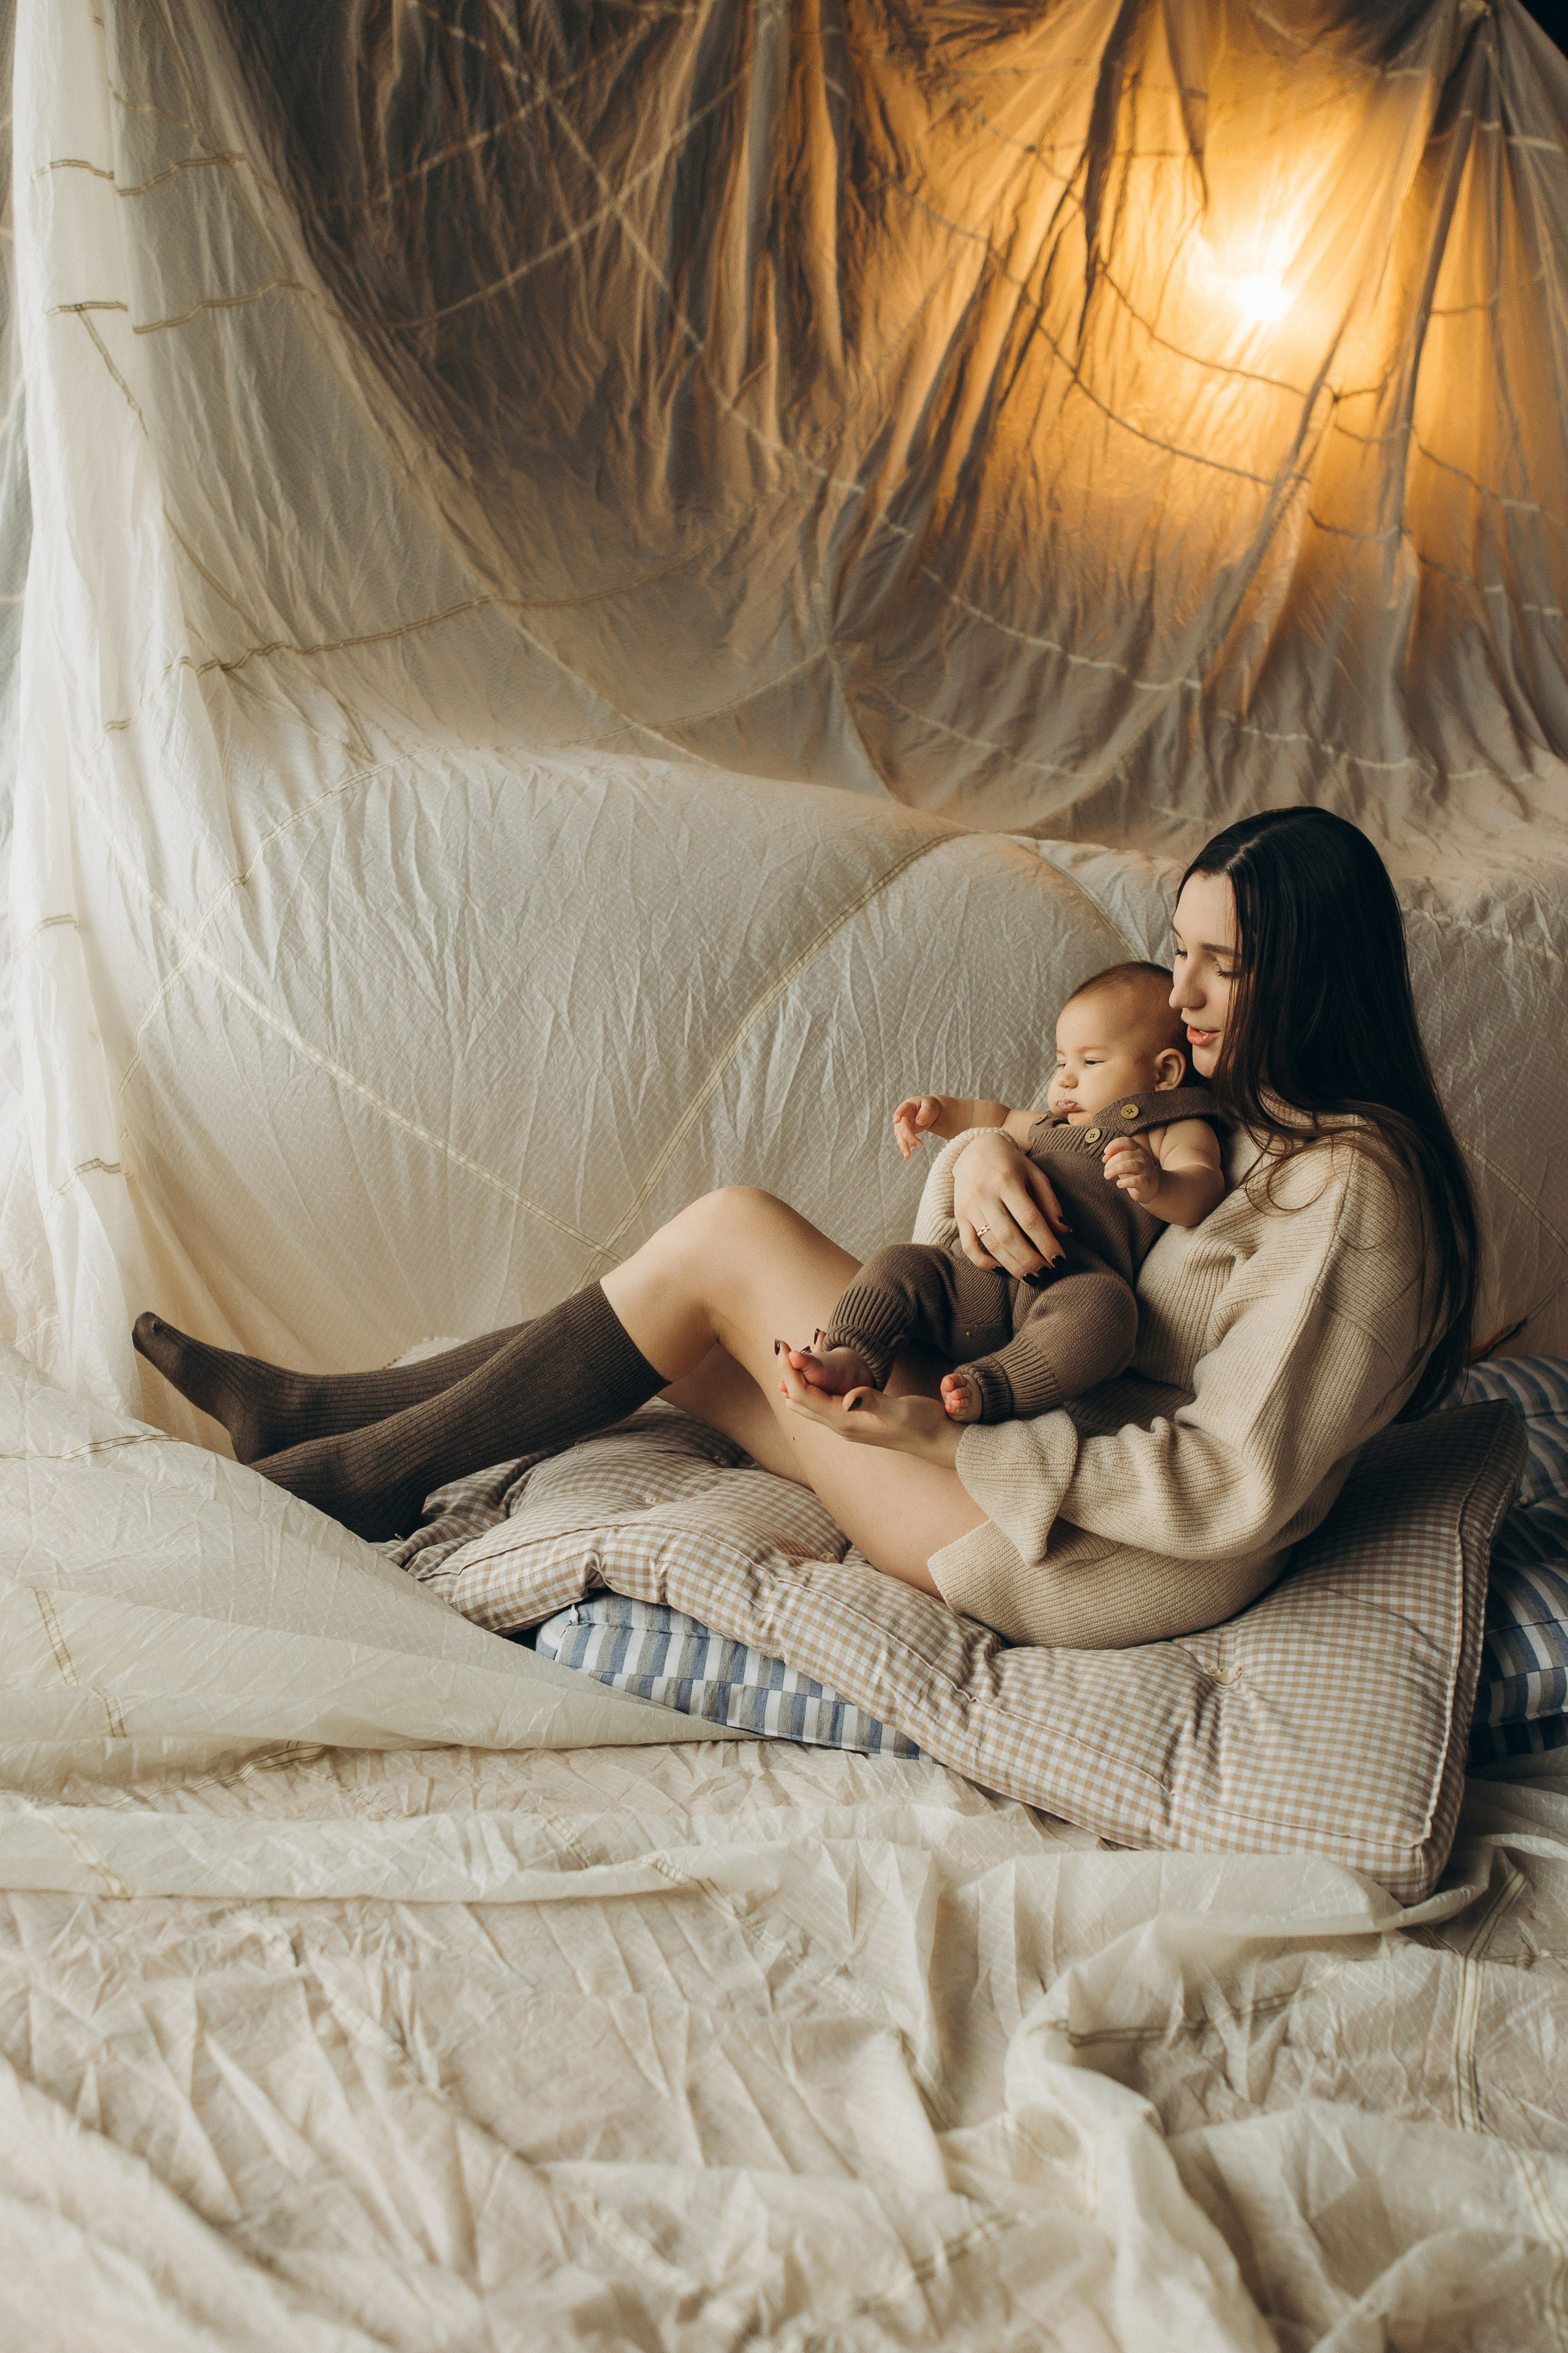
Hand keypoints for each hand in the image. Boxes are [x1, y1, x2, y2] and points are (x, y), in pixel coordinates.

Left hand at [776, 1346, 960, 1463]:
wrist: (938, 1441)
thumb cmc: (924, 1424)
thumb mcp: (900, 1410)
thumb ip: (873, 1402)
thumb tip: (850, 1396)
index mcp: (846, 1421)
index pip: (804, 1395)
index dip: (789, 1370)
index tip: (783, 1345)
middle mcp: (841, 1426)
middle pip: (799, 1401)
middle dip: (786, 1374)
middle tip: (781, 1346)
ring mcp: (846, 1426)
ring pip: (807, 1405)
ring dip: (796, 1382)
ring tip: (790, 1357)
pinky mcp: (854, 1422)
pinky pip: (821, 1405)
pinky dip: (810, 1387)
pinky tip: (813, 1374)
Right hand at [893, 1094, 949, 1158]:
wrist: (927, 1111)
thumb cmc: (929, 1106)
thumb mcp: (930, 1106)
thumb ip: (926, 1112)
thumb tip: (919, 1122)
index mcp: (908, 1106)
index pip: (903, 1109)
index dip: (898, 1114)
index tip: (896, 1120)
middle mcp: (902, 1116)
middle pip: (902, 1127)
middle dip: (909, 1137)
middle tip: (920, 1145)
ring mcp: (901, 1125)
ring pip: (900, 1136)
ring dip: (903, 1146)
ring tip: (907, 1156)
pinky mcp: (903, 1133)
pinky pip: (903, 1141)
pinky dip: (905, 1148)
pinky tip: (907, 1156)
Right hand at [951, 1130, 1069, 1276]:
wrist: (973, 1149)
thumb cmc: (1010, 1163)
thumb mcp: (1034, 1174)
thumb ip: (1049, 1202)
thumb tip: (1064, 1231)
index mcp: (1007, 1181)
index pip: (1030, 1219)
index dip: (1046, 1243)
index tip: (1060, 1260)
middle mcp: (985, 1194)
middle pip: (1010, 1237)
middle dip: (1031, 1260)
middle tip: (1047, 1273)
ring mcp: (969, 1207)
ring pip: (991, 1245)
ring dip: (1013, 1265)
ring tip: (1031, 1277)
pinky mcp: (959, 1216)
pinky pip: (968, 1246)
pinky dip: (984, 1262)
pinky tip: (1002, 1269)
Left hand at [1103, 1134, 1160, 1204]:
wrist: (1152, 1185)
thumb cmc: (1134, 1171)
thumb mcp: (1124, 1162)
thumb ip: (1114, 1158)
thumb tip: (1105, 1158)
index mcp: (1137, 1149)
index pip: (1127, 1141)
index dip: (1115, 1144)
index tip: (1106, 1152)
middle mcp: (1142, 1157)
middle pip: (1126, 1155)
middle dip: (1111, 1162)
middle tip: (1105, 1172)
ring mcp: (1146, 1169)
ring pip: (1131, 1165)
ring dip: (1116, 1170)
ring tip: (1107, 1176)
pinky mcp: (1146, 1182)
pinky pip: (1137, 1180)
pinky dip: (1126, 1182)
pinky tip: (1119, 1184)